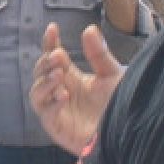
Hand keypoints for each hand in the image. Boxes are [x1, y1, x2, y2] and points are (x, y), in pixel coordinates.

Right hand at [30, 23, 124, 154]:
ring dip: (45, 82)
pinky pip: (45, 114)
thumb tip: (89, 29)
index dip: (50, 43)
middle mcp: (61, 91)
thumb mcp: (112, 75)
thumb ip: (99, 55)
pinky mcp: (57, 127)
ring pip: (37, 93)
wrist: (127, 134)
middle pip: (41, 72)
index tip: (52, 29)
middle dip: (45, 63)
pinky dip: (51, 104)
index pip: (54, 56)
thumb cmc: (119, 105)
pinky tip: (63, 96)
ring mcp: (57, 109)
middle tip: (57, 57)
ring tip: (59, 75)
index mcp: (72, 77)